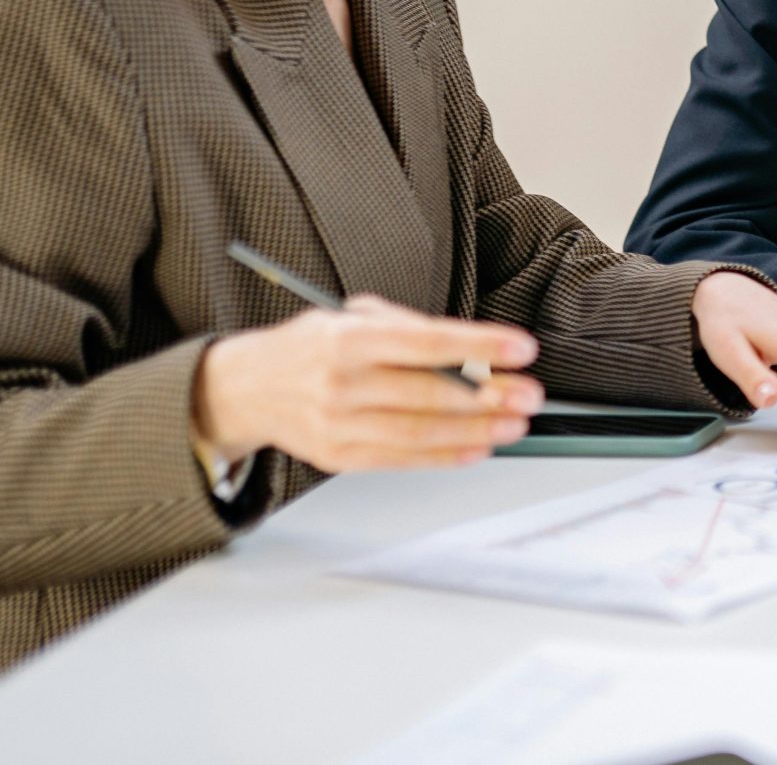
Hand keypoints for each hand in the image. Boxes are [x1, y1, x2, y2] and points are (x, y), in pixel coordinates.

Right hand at [192, 296, 543, 473]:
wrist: (246, 388)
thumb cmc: (311, 347)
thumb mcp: (351, 316)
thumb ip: (408, 327)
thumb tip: (472, 347)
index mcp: (349, 338)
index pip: (427, 341)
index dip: (480, 346)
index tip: (521, 349)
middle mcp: (342, 382)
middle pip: (429, 393)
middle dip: (490, 396)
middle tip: (529, 394)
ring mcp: (338, 424)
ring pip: (420, 432)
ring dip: (476, 430)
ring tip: (514, 424)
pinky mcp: (338, 456)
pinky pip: (402, 459)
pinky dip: (445, 456)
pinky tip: (478, 448)